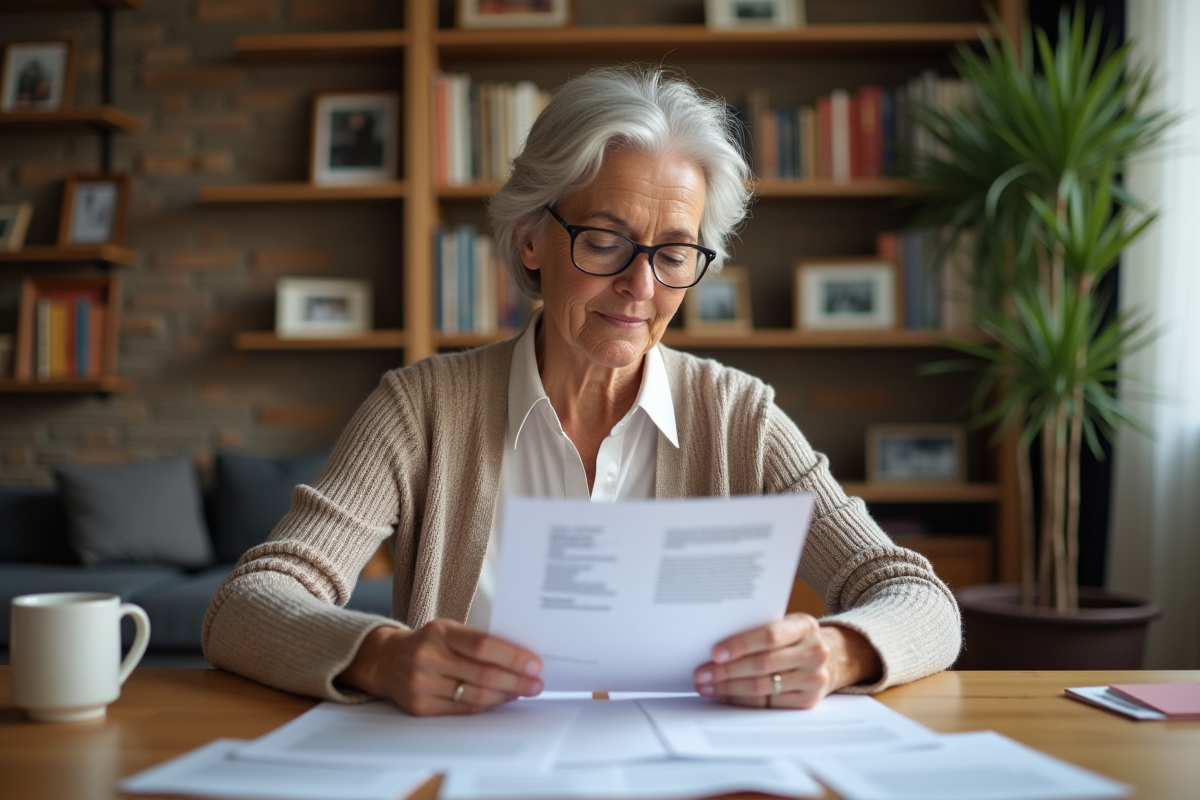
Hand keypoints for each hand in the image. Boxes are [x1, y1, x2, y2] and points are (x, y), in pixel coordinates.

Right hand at [338, 619, 543, 715]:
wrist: (386, 660)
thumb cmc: (427, 642)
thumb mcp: (448, 630)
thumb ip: (477, 641)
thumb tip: (519, 658)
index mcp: (439, 632)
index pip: (483, 645)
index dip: (512, 657)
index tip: (534, 664)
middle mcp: (428, 657)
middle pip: (483, 674)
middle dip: (516, 681)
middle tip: (536, 683)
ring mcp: (422, 684)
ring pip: (475, 695)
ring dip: (505, 695)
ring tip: (523, 692)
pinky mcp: (420, 707)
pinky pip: (462, 710)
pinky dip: (486, 705)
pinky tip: (500, 700)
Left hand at [693, 614, 881, 708]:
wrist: (832, 658)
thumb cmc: (794, 639)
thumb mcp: (785, 625)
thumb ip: (759, 629)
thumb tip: (713, 645)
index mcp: (805, 626)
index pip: (769, 636)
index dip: (740, 645)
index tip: (714, 653)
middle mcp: (814, 652)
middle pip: (763, 665)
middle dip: (726, 671)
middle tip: (701, 674)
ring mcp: (813, 679)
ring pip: (763, 687)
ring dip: (729, 688)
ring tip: (707, 687)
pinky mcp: (808, 701)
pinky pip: (767, 705)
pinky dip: (741, 701)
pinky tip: (724, 696)